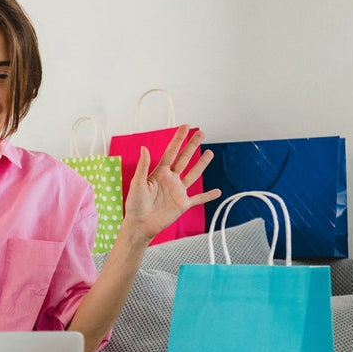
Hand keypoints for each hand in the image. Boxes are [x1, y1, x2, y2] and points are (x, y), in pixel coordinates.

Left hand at [121, 125, 221, 245]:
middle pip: (185, 158)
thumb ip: (143, 166)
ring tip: (210, 153)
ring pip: (193, 174)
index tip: (186, 126)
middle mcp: (171, 179)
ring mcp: (178, 191)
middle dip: (193, 145)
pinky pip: (198, 199)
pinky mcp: (183, 204)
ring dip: (202, 164)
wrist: (140, 225)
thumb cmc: (134, 205)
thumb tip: (144, 147)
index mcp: (159, 173)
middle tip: (202, 133)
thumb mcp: (137, 183)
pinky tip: (217, 191)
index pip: (171, 152)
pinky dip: (208, 196)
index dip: (179, 139)